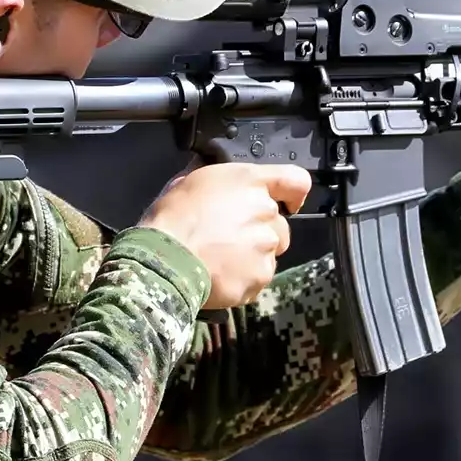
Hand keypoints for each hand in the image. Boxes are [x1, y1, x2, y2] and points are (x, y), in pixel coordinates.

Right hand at [141, 162, 313, 307]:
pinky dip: (244, 280)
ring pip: (269, 252)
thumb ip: (216, 181)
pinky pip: (259, 278)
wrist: (165, 260)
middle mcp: (265, 210)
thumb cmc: (170, 219)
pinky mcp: (261, 274)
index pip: (295, 180)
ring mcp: (266, 245)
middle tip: (228, 240)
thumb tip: (216, 182)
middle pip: (279, 224)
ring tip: (220, 260)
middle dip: (260, 233)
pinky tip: (220, 276)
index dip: (294, 195)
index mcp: (249, 181)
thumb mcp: (188, 182)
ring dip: (252, 257)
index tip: (289, 204)